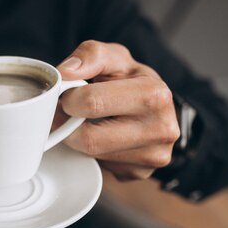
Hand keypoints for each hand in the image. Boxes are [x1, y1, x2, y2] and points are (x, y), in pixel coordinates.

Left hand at [56, 40, 179, 180]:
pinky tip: (101, 138)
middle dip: (68, 125)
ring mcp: (153, 156)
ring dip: (77, 140)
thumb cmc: (130, 80)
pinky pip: (100, 168)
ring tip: (85, 122)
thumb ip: (90, 55)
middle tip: (65, 113)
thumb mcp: (115, 57)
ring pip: (92, 156)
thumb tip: (65, 73)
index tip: (65, 96)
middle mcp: (161, 130)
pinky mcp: (140, 172)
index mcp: (155, 95)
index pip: (92, 103)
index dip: (68, 99)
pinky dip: (92, 153)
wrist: (153, 106)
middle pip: (89, 139)